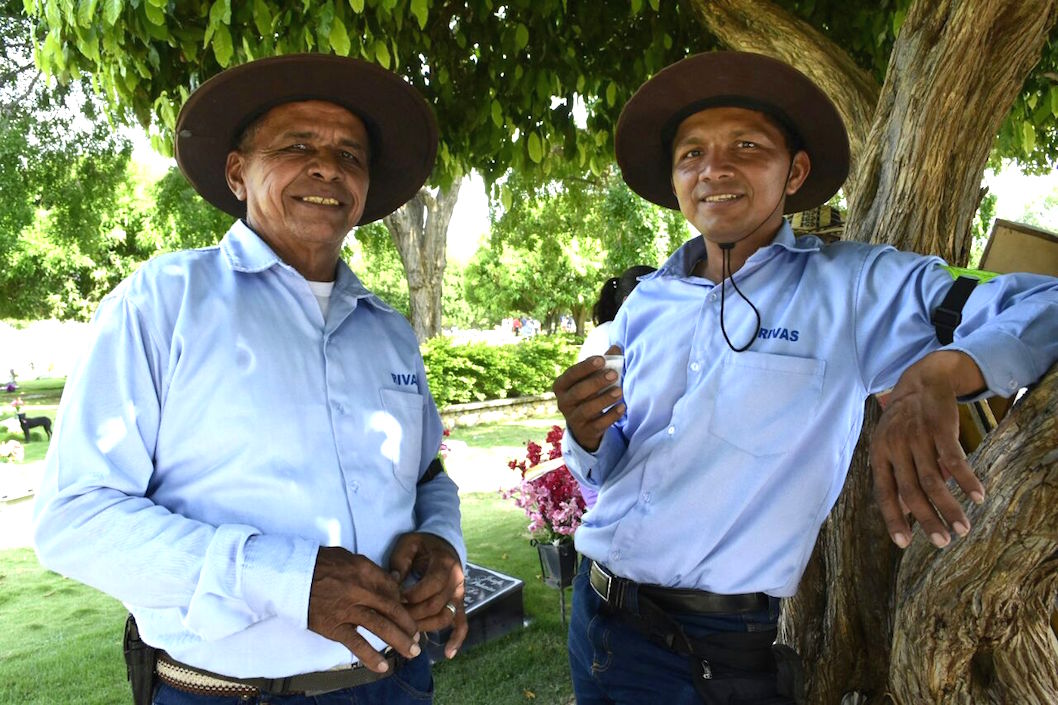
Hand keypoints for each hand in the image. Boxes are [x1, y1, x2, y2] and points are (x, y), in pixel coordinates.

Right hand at [308, 546, 420, 672]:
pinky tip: (384, 667)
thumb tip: (390, 579)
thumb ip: (370, 569)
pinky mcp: (334, 627)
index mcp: (365, 570)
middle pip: (392, 609)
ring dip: (399, 640)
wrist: (290, 575)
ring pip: (380, 626)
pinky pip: (356, 644)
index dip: (403, 602)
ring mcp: (348, 610)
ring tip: (412, 652)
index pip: (392, 588)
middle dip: (408, 624)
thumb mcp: (348, 557)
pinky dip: (371, 656)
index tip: (408, 612)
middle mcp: (360, 590)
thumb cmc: (319, 563)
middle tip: (418, 636)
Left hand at [389, 532, 466, 658]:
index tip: (393, 599)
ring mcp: (459, 593)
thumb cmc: (422, 544)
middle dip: (412, 615)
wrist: (443, 542)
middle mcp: (456, 580)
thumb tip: (392, 583)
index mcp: (444, 564)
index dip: (410, 597)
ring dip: (425, 627)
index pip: (429, 587)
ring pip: (445, 617)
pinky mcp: (459, 603)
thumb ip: (400, 561)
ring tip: (408, 632)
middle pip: (435, 606)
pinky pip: (462, 623)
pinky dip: (457, 639)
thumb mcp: (408, 543)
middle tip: (394, 618)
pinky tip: (448, 654)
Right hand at [553, 346, 624, 451]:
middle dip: (596, 382)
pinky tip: (622, 407)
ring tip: (619, 391)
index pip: (572, 374)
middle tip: (614, 374)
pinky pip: (598, 424)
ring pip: (587, 409)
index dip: (586, 366)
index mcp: (561, 385)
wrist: (585, 425)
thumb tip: (616, 348)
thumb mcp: (591, 379)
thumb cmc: (588, 394)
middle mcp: (563, 402)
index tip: (602, 359)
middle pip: (578, 392)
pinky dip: (611, 416)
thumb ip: (603, 363)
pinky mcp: (585, 431)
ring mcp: (573, 419)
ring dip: (604, 399)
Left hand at [870, 351, 985, 549]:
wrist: (921, 381)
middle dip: (927, 520)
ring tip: (963, 528)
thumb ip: (896, 476)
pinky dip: (967, 480)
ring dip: (950, 507)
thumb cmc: (904, 421)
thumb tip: (905, 513)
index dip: (893, 519)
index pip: (884, 493)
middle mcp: (895, 448)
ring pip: (934, 480)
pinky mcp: (940, 429)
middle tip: (943, 542)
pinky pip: (955, 460)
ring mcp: (917, 437)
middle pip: (911, 491)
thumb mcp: (890, 445)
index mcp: (879, 454)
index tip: (904, 543)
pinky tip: (978, 496)